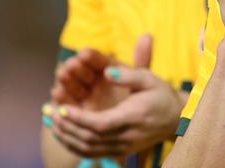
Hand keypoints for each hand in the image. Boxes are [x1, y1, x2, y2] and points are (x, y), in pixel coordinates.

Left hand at [47, 35, 183, 156]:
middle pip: (90, 138)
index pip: (101, 124)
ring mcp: (123, 147)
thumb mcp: (150, 78)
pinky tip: (61, 134)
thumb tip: (107, 71)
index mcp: (134, 117)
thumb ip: (129, 73)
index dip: (79, 118)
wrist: (176, 118)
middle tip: (48, 111)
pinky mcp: (119, 152)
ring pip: (88, 149)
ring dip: (65, 137)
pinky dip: (73, 145)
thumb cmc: (161, 95)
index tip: (62, 107)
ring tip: (50, 120)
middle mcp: (127, 136)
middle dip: (66, 126)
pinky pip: (92, 154)